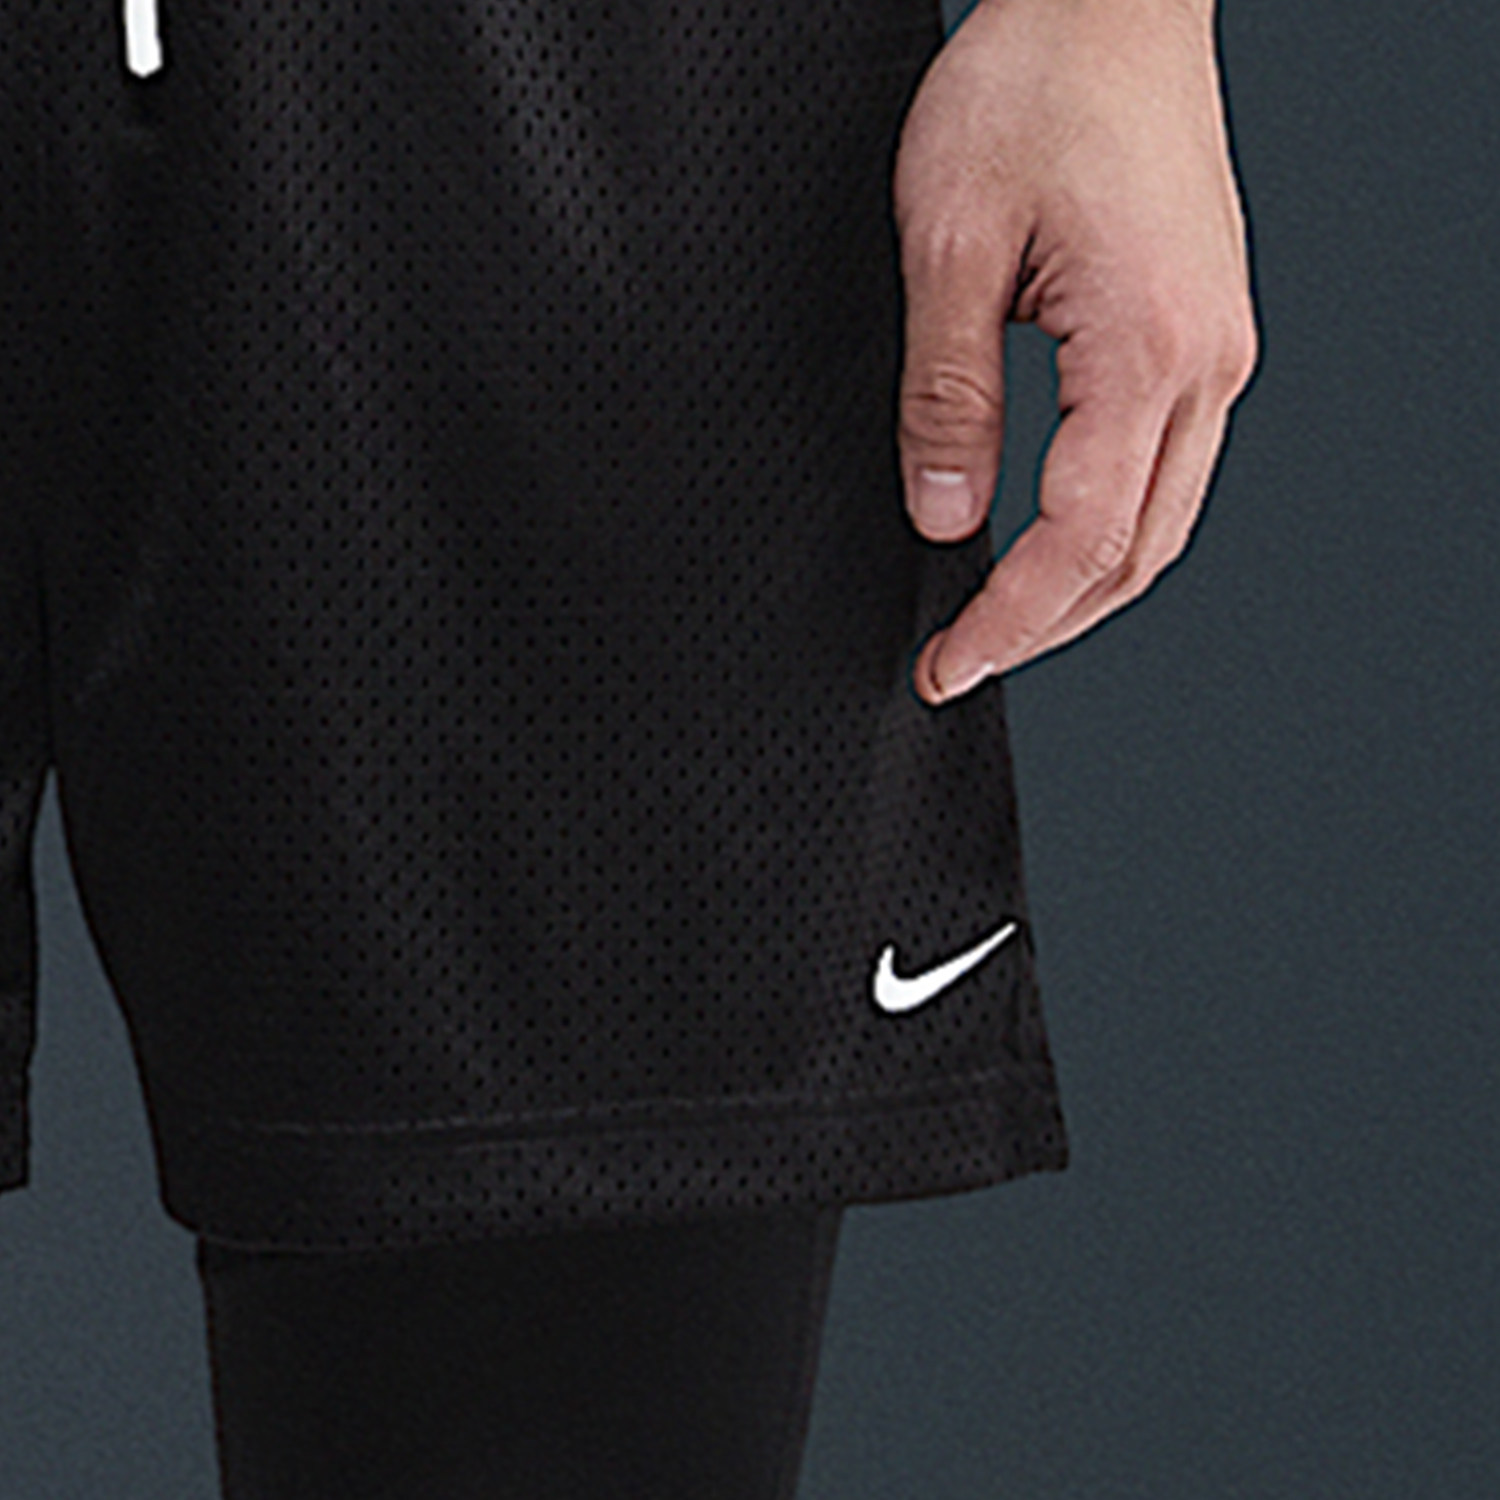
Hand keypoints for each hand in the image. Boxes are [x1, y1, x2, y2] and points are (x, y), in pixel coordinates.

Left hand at [893, 0, 1259, 703]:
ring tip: (1001, 623)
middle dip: (1046, 628)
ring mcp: (1216, 350)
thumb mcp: (949, 246)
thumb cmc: (1035, 84)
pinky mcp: (1203, 334)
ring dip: (1081, 589)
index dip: (1009, 622)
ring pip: (1161, 523)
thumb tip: (944, 517)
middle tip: (963, 662)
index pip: (1079, 541)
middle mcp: (1205, 361)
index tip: (949, 666)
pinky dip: (1107, 531)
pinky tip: (1054, 545)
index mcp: (1147, 346)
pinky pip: (1166, 470)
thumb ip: (946, 398)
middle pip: (1137, 555)